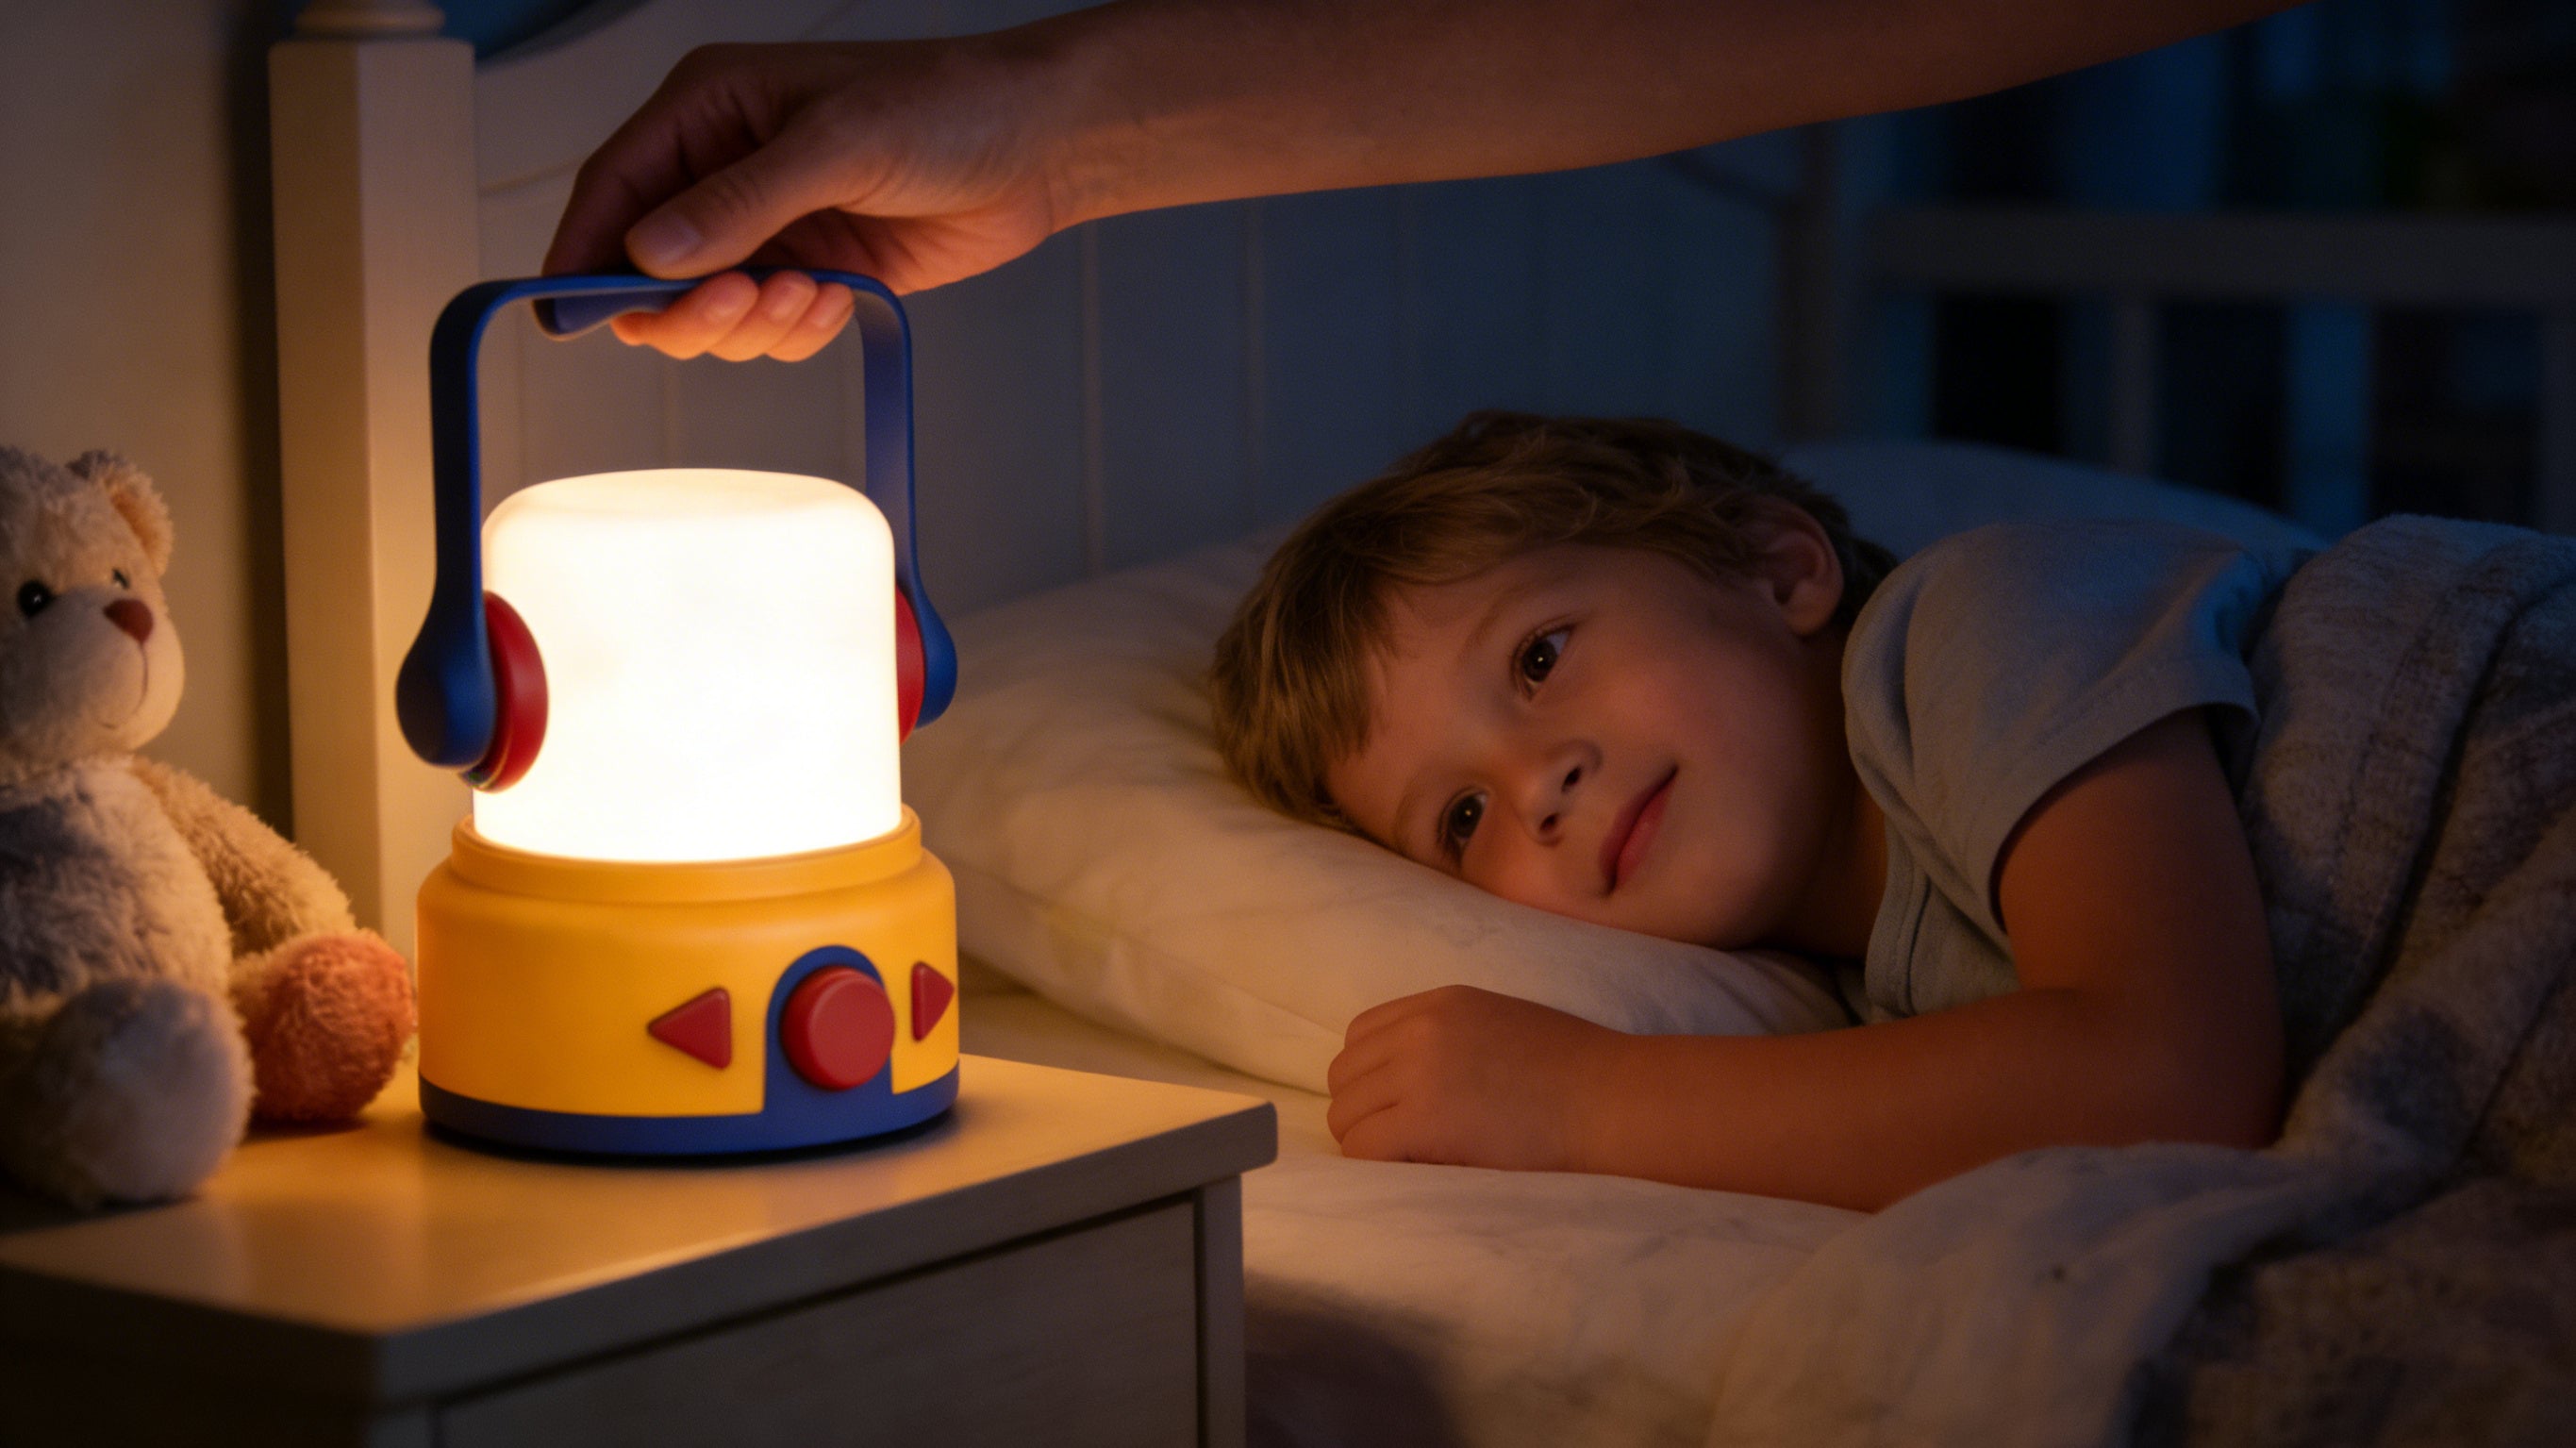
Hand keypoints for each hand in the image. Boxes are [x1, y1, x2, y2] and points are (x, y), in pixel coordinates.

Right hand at [543, 39, 1073, 358]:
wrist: (1037, 145)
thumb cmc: (947, 107)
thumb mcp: (838, 143)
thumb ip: (742, 202)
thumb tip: (654, 252)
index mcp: (709, 109)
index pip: (613, 186)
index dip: (584, 253)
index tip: (569, 313)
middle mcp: (726, 168)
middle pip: (648, 265)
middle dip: (685, 303)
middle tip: (739, 303)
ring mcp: (771, 225)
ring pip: (707, 308)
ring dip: (748, 323)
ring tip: (806, 294)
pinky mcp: (814, 270)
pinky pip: (768, 327)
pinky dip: (793, 331)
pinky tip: (835, 300)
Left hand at [1326, 985, 1616, 1170]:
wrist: (1613, 1100)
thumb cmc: (1575, 1072)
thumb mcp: (1500, 1025)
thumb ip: (1447, 1038)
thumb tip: (1402, 1078)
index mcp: (1439, 1004)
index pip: (1360, 1037)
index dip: (1372, 1078)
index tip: (1399, 1106)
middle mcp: (1420, 1029)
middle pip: (1344, 1077)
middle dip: (1365, 1112)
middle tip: (1405, 1142)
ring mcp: (1418, 1073)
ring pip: (1345, 1116)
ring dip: (1370, 1142)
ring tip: (1417, 1158)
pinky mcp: (1424, 1120)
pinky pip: (1363, 1148)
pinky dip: (1380, 1166)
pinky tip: (1419, 1170)